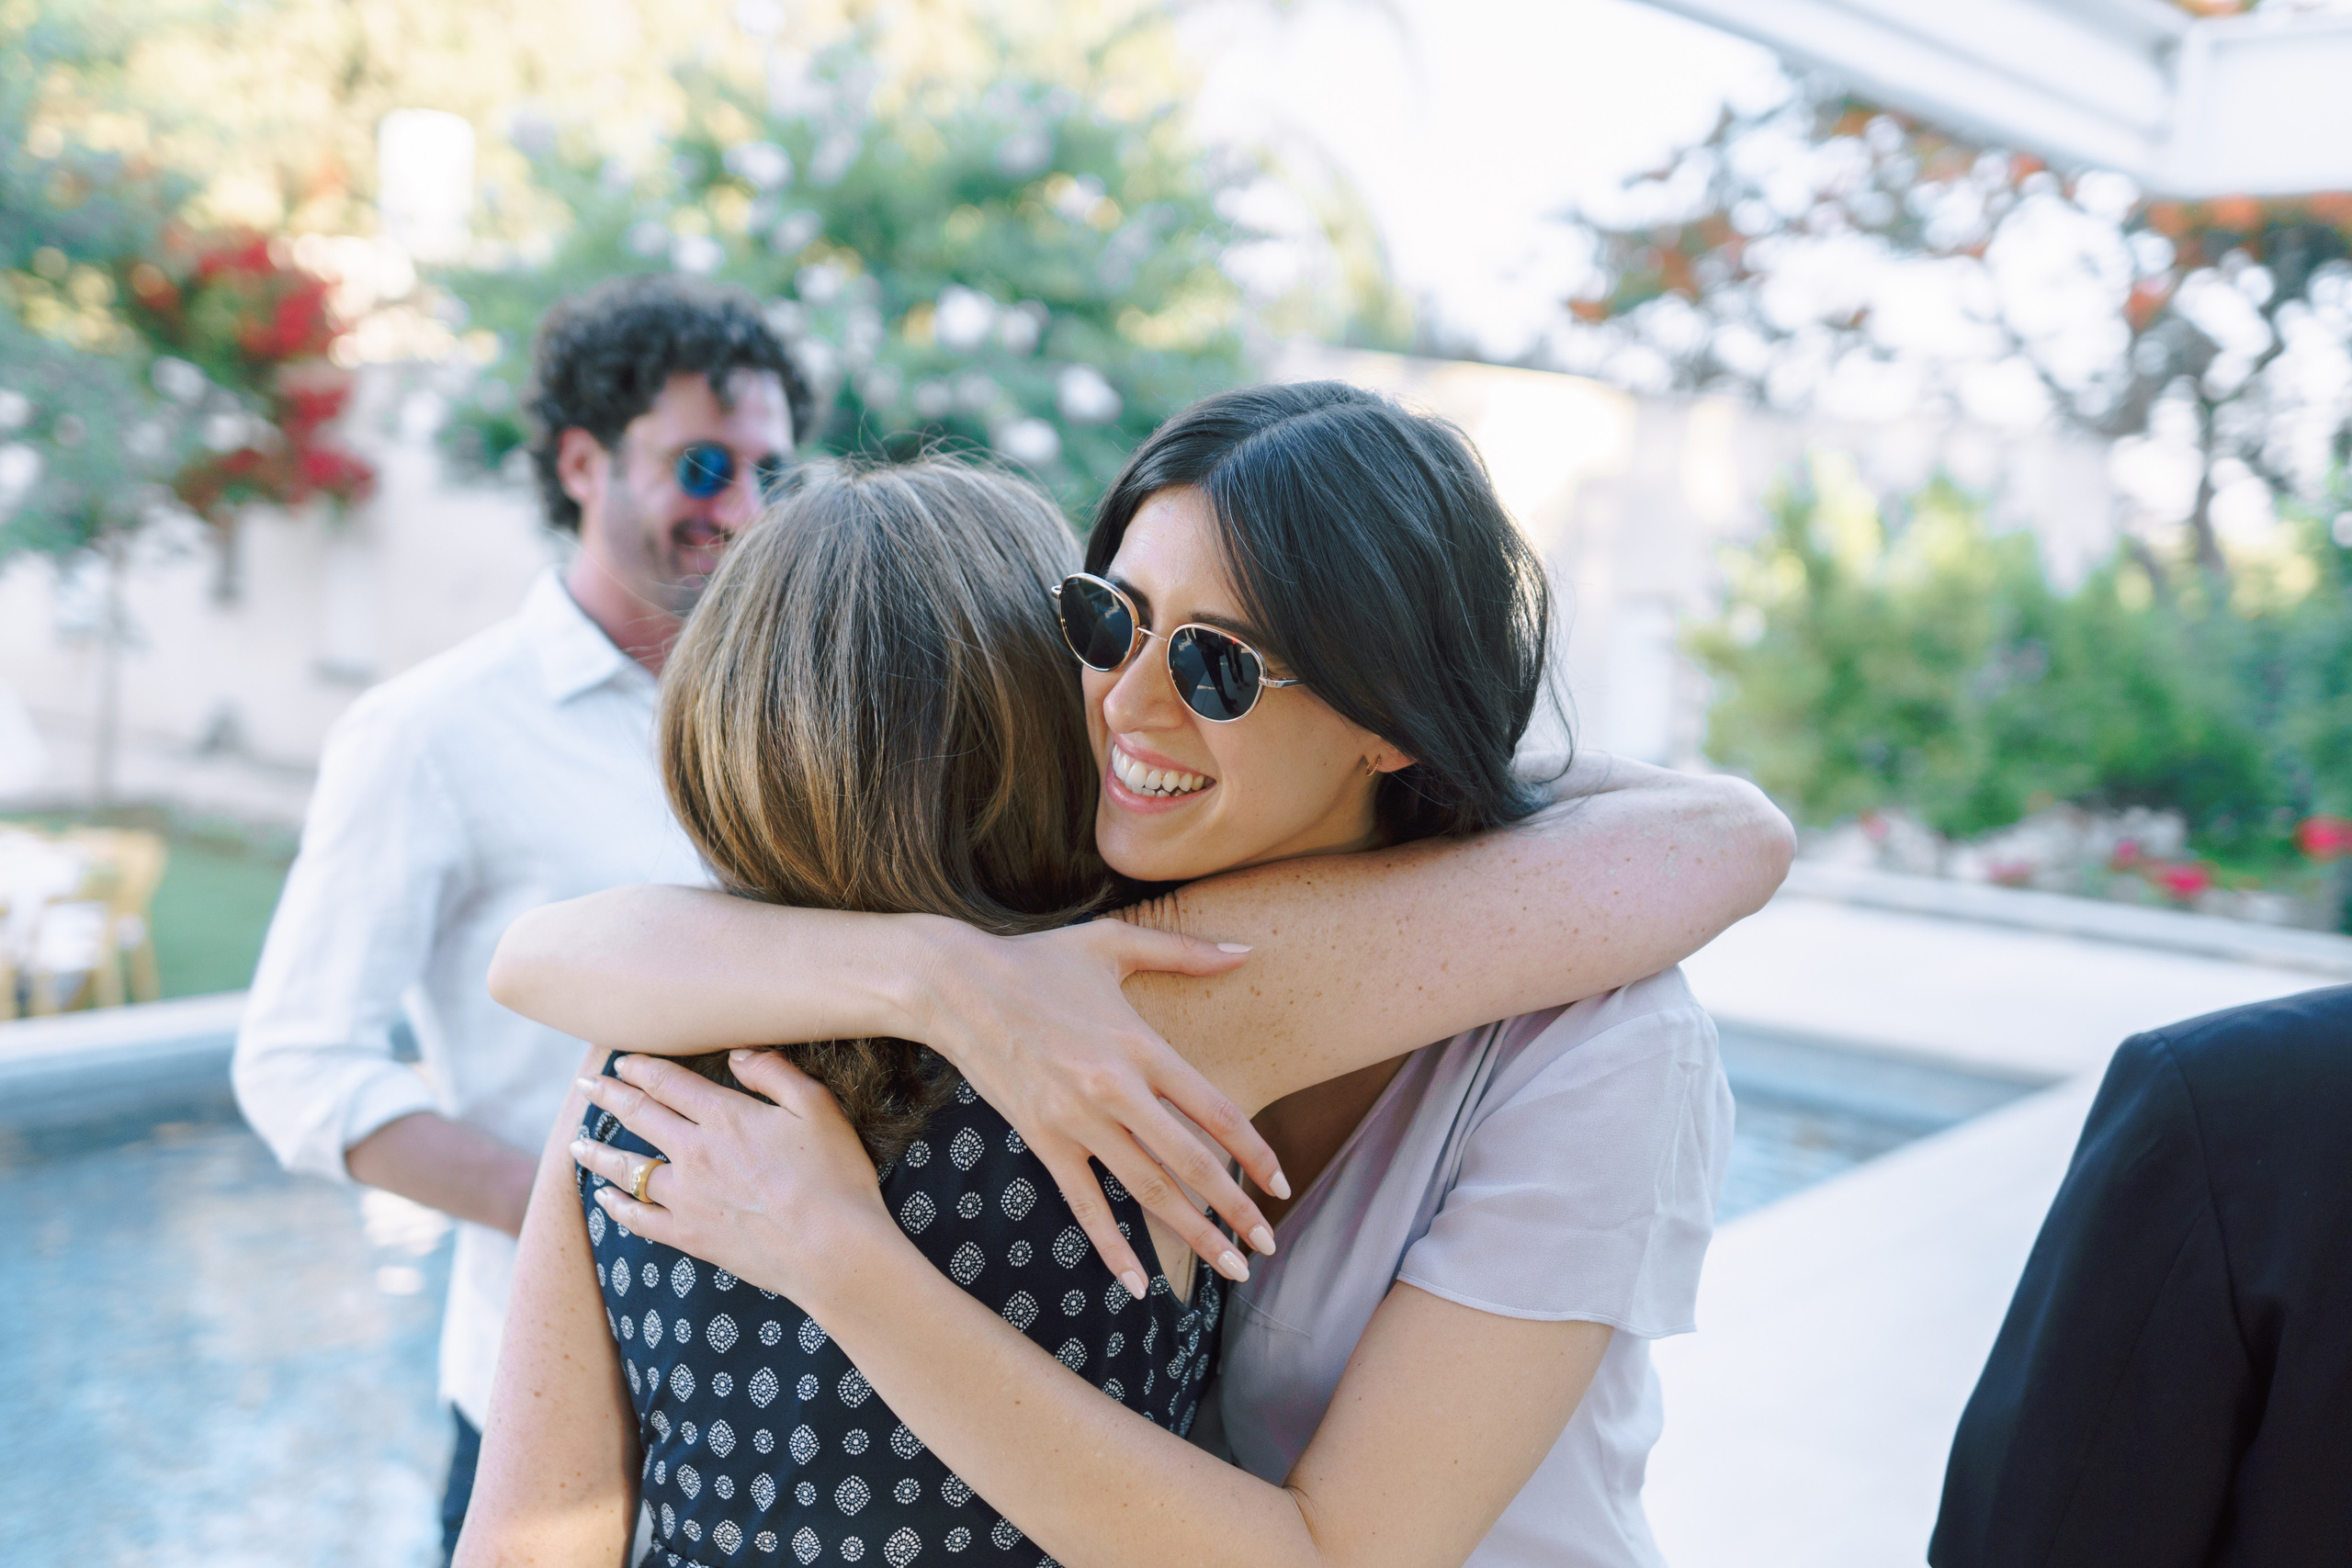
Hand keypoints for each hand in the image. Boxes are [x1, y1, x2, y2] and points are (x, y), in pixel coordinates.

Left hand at [569, 1052, 892, 1306]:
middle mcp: (695, 1152)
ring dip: (598, 1152)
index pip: (670, 1083)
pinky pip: (639, 1218)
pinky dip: (616, 1207)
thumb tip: (737, 1052)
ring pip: (628, 1168)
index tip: (622, 1061)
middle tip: (587, 1084)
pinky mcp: (689, 1235)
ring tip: (576, 1143)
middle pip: (640, 1116)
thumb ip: (774, 1073)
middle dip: (609, 1096)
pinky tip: (604, 1199)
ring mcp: (687, 1197)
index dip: (642, 1068)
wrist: (831, 1249)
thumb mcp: (816, 1106)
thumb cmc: (834, 1176)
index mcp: (725, 1115)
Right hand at [912, 920, 1284, 1289]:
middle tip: (1269, 1247)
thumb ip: (1186, 950)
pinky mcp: (1042, 1140)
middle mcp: (1115, 1090)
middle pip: (1190, 1164)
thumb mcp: (1114, 942)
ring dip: (1193, 1235)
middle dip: (1236, 1211)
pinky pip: (1084, 1205)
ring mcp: (1076, 1121)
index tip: (1283, 1186)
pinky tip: (1138, 1286)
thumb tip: (1248, 951)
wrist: (954, 986)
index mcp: (1142, 1046)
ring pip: (1147, 1192)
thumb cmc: (1037, 959)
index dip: (1256, 1154)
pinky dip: (1112, 1249)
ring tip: (1231, 1270)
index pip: (1217, 1112)